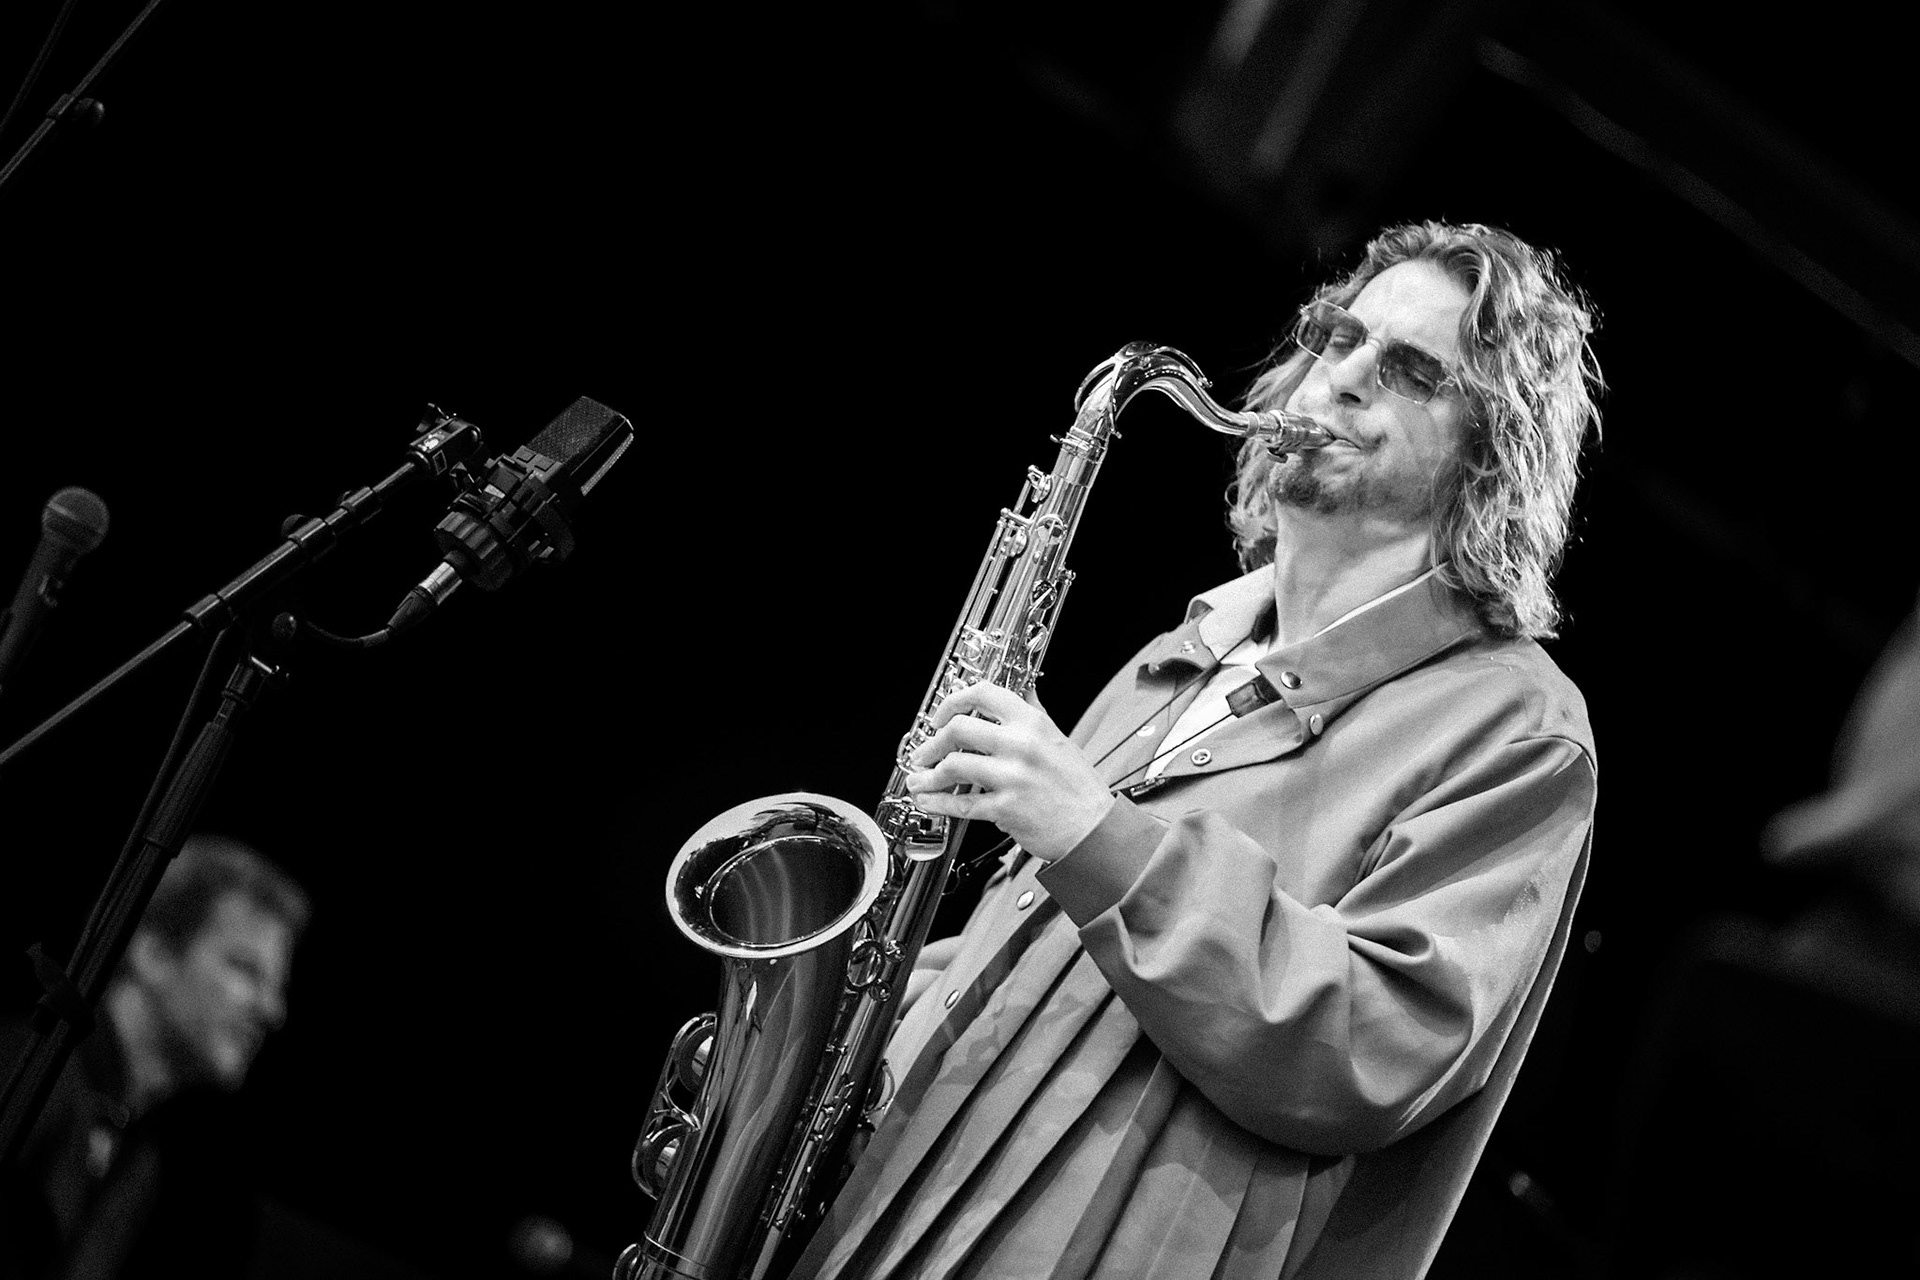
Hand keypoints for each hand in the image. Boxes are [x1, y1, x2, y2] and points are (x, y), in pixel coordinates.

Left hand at [905, 682, 1113, 860]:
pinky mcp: (1006, 808)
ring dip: (928, 775)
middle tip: (924, 752)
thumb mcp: (1059, 739)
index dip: (953, 701)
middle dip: (932, 742)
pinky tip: (929, 800)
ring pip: (953, 766)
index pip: (983, 694)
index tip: (941, 715)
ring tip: (920, 779)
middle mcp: (1021, 745)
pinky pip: (961, 803)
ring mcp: (1012, 777)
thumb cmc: (1078, 787)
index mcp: (1033, 722)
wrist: (1093, 828)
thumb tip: (1021, 690)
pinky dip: (938, 802)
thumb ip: (1034, 714)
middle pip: (958, 729)